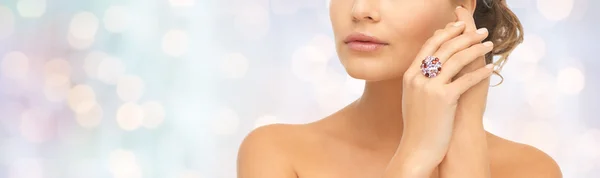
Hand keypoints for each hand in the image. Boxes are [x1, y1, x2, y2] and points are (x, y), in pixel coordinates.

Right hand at [397, 7, 493, 174]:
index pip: (429, 45)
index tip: (460, 26)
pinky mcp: (444, 99)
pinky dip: (480, 73)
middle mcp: (418, 78)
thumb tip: (434, 64)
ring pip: (456, 59)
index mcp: (409, 75)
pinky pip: (466, 79)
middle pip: (444, 48)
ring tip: (489, 45)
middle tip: (481, 32)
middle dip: (465, 36)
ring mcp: (430, 87)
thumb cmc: (418, 124)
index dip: (447, 33)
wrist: (417, 148)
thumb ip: (420, 79)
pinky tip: (490, 69)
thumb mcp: (413, 97)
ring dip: (476, 49)